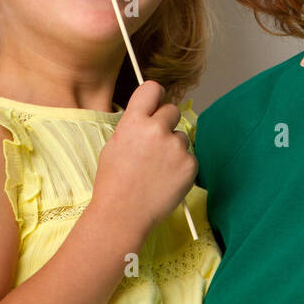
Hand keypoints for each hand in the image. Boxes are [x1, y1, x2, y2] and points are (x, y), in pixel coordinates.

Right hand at [92, 80, 196, 237]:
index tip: (156, 104)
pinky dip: (181, 167)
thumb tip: (149, 115)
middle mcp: (157, 129)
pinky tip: (166, 180)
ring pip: (181, 136)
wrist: (123, 214)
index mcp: (134, 121)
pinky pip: (189, 157)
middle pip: (172, 110)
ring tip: (157, 170)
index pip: (152, 88)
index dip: (155, 96)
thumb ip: (134, 125)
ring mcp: (176, 147)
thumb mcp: (114, 144)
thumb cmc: (113, 182)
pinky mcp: (190, 164)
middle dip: (165, 124)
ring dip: (173, 148)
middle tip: (154, 146)